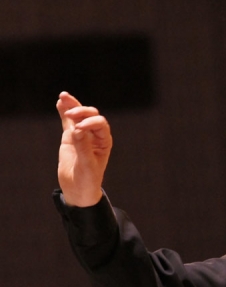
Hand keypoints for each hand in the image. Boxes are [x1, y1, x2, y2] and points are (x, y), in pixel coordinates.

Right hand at [57, 92, 112, 206]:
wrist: (78, 189)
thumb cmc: (88, 180)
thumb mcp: (86, 165)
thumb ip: (82, 147)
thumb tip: (77, 128)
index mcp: (104, 142)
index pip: (100, 124)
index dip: (90, 122)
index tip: (78, 129)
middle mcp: (95, 136)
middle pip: (91, 116)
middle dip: (81, 112)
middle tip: (70, 114)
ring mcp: (82, 135)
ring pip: (78, 116)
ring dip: (72, 106)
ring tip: (63, 96)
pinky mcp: (70, 137)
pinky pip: (67, 122)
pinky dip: (64, 112)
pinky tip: (60, 102)